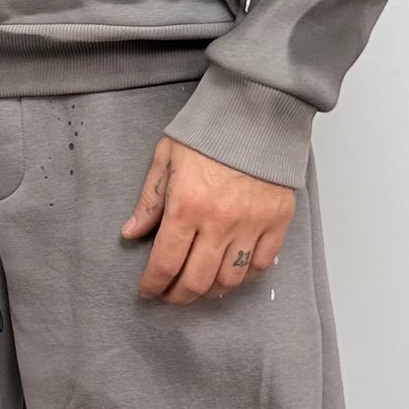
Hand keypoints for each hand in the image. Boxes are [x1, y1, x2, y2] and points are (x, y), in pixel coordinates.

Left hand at [120, 135, 295, 304]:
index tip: (148, 289)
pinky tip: (230, 273)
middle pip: (196, 281)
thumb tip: (131, 233)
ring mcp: (251, 224)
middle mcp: (219, 222)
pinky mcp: (276, 222)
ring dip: (209, 291)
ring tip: (199, 287)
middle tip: (170, 295)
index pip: (165, 263)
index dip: (153, 284)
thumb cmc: (209, 133)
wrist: (255, 113)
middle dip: (177, 295)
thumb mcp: (166, 160)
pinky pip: (260, 265)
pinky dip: (244, 276)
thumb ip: (149, 201)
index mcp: (186, 206)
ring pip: (229, 280)